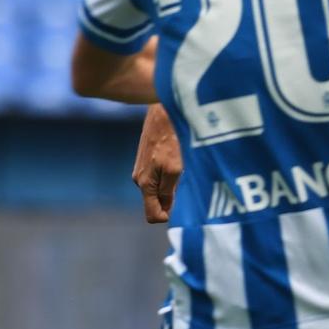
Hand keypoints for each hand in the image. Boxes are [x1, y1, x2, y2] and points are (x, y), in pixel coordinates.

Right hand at [132, 103, 182, 223]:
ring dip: (173, 188)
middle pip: (156, 203)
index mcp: (144, 184)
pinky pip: (160, 178)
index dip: (167, 216)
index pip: (152, 215)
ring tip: (186, 172)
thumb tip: (166, 209)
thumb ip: (168, 191)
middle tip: (188, 187)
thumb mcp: (174, 169)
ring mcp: (143, 169)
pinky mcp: (148, 160)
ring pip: (159, 190)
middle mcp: (139, 179)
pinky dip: (170, 177)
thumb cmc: (172, 139)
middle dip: (171, 202)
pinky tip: (181, 164)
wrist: (164, 112)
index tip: (182, 208)